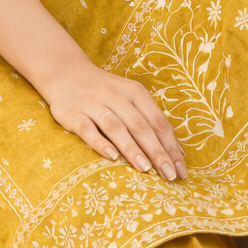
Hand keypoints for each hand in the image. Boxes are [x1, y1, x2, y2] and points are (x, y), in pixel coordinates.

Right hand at [42, 62, 186, 181]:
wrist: (66, 73)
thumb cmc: (105, 91)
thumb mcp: (129, 97)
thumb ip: (148, 119)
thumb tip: (174, 152)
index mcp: (134, 92)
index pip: (157, 121)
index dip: (171, 145)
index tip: (181, 169)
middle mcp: (115, 96)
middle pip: (140, 126)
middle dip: (157, 152)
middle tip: (169, 175)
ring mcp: (93, 104)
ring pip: (116, 127)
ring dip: (132, 149)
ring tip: (146, 169)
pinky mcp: (73, 113)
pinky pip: (87, 129)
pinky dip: (100, 143)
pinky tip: (111, 157)